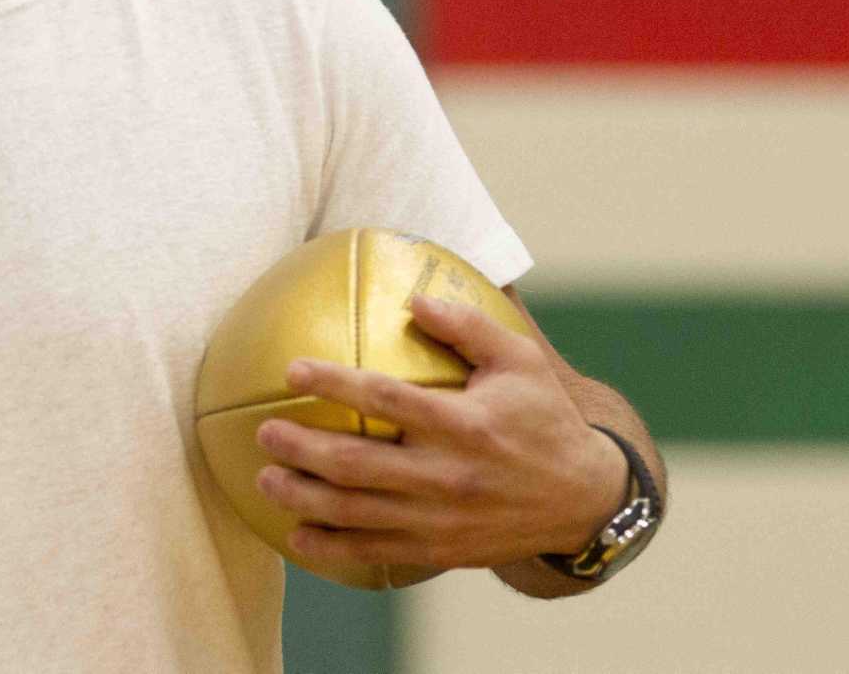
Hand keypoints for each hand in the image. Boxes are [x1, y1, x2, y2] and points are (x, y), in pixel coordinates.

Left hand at [252, 293, 624, 572]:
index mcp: (464, 423)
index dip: (335, 382)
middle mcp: (448, 474)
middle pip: (357, 464)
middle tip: (263, 431)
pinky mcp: (441, 550)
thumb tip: (413, 297)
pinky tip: (298, 536)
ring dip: (303, 497)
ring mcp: (441, 518)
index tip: (292, 369)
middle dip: (301, 448)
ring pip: (356, 513)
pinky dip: (332, 548)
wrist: (585, 500)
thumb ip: (467, 326)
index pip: (386, 398)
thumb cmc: (545, 418)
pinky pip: (376, 552)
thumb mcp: (521, 361)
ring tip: (265, 479)